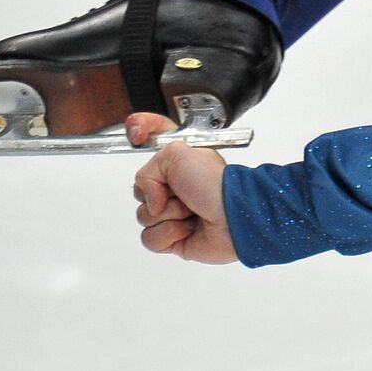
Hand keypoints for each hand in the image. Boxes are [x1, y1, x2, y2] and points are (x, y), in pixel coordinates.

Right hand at [130, 112, 237, 263]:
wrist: (234, 219)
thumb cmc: (216, 186)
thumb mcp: (178, 154)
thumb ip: (148, 169)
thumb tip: (149, 199)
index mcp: (180, 164)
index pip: (152, 142)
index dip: (139, 132)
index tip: (136, 133)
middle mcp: (177, 188)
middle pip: (140, 190)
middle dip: (157, 193)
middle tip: (182, 192)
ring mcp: (175, 214)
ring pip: (143, 216)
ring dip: (167, 215)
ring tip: (191, 212)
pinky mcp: (174, 239)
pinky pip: (150, 239)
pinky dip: (168, 234)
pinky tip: (188, 229)